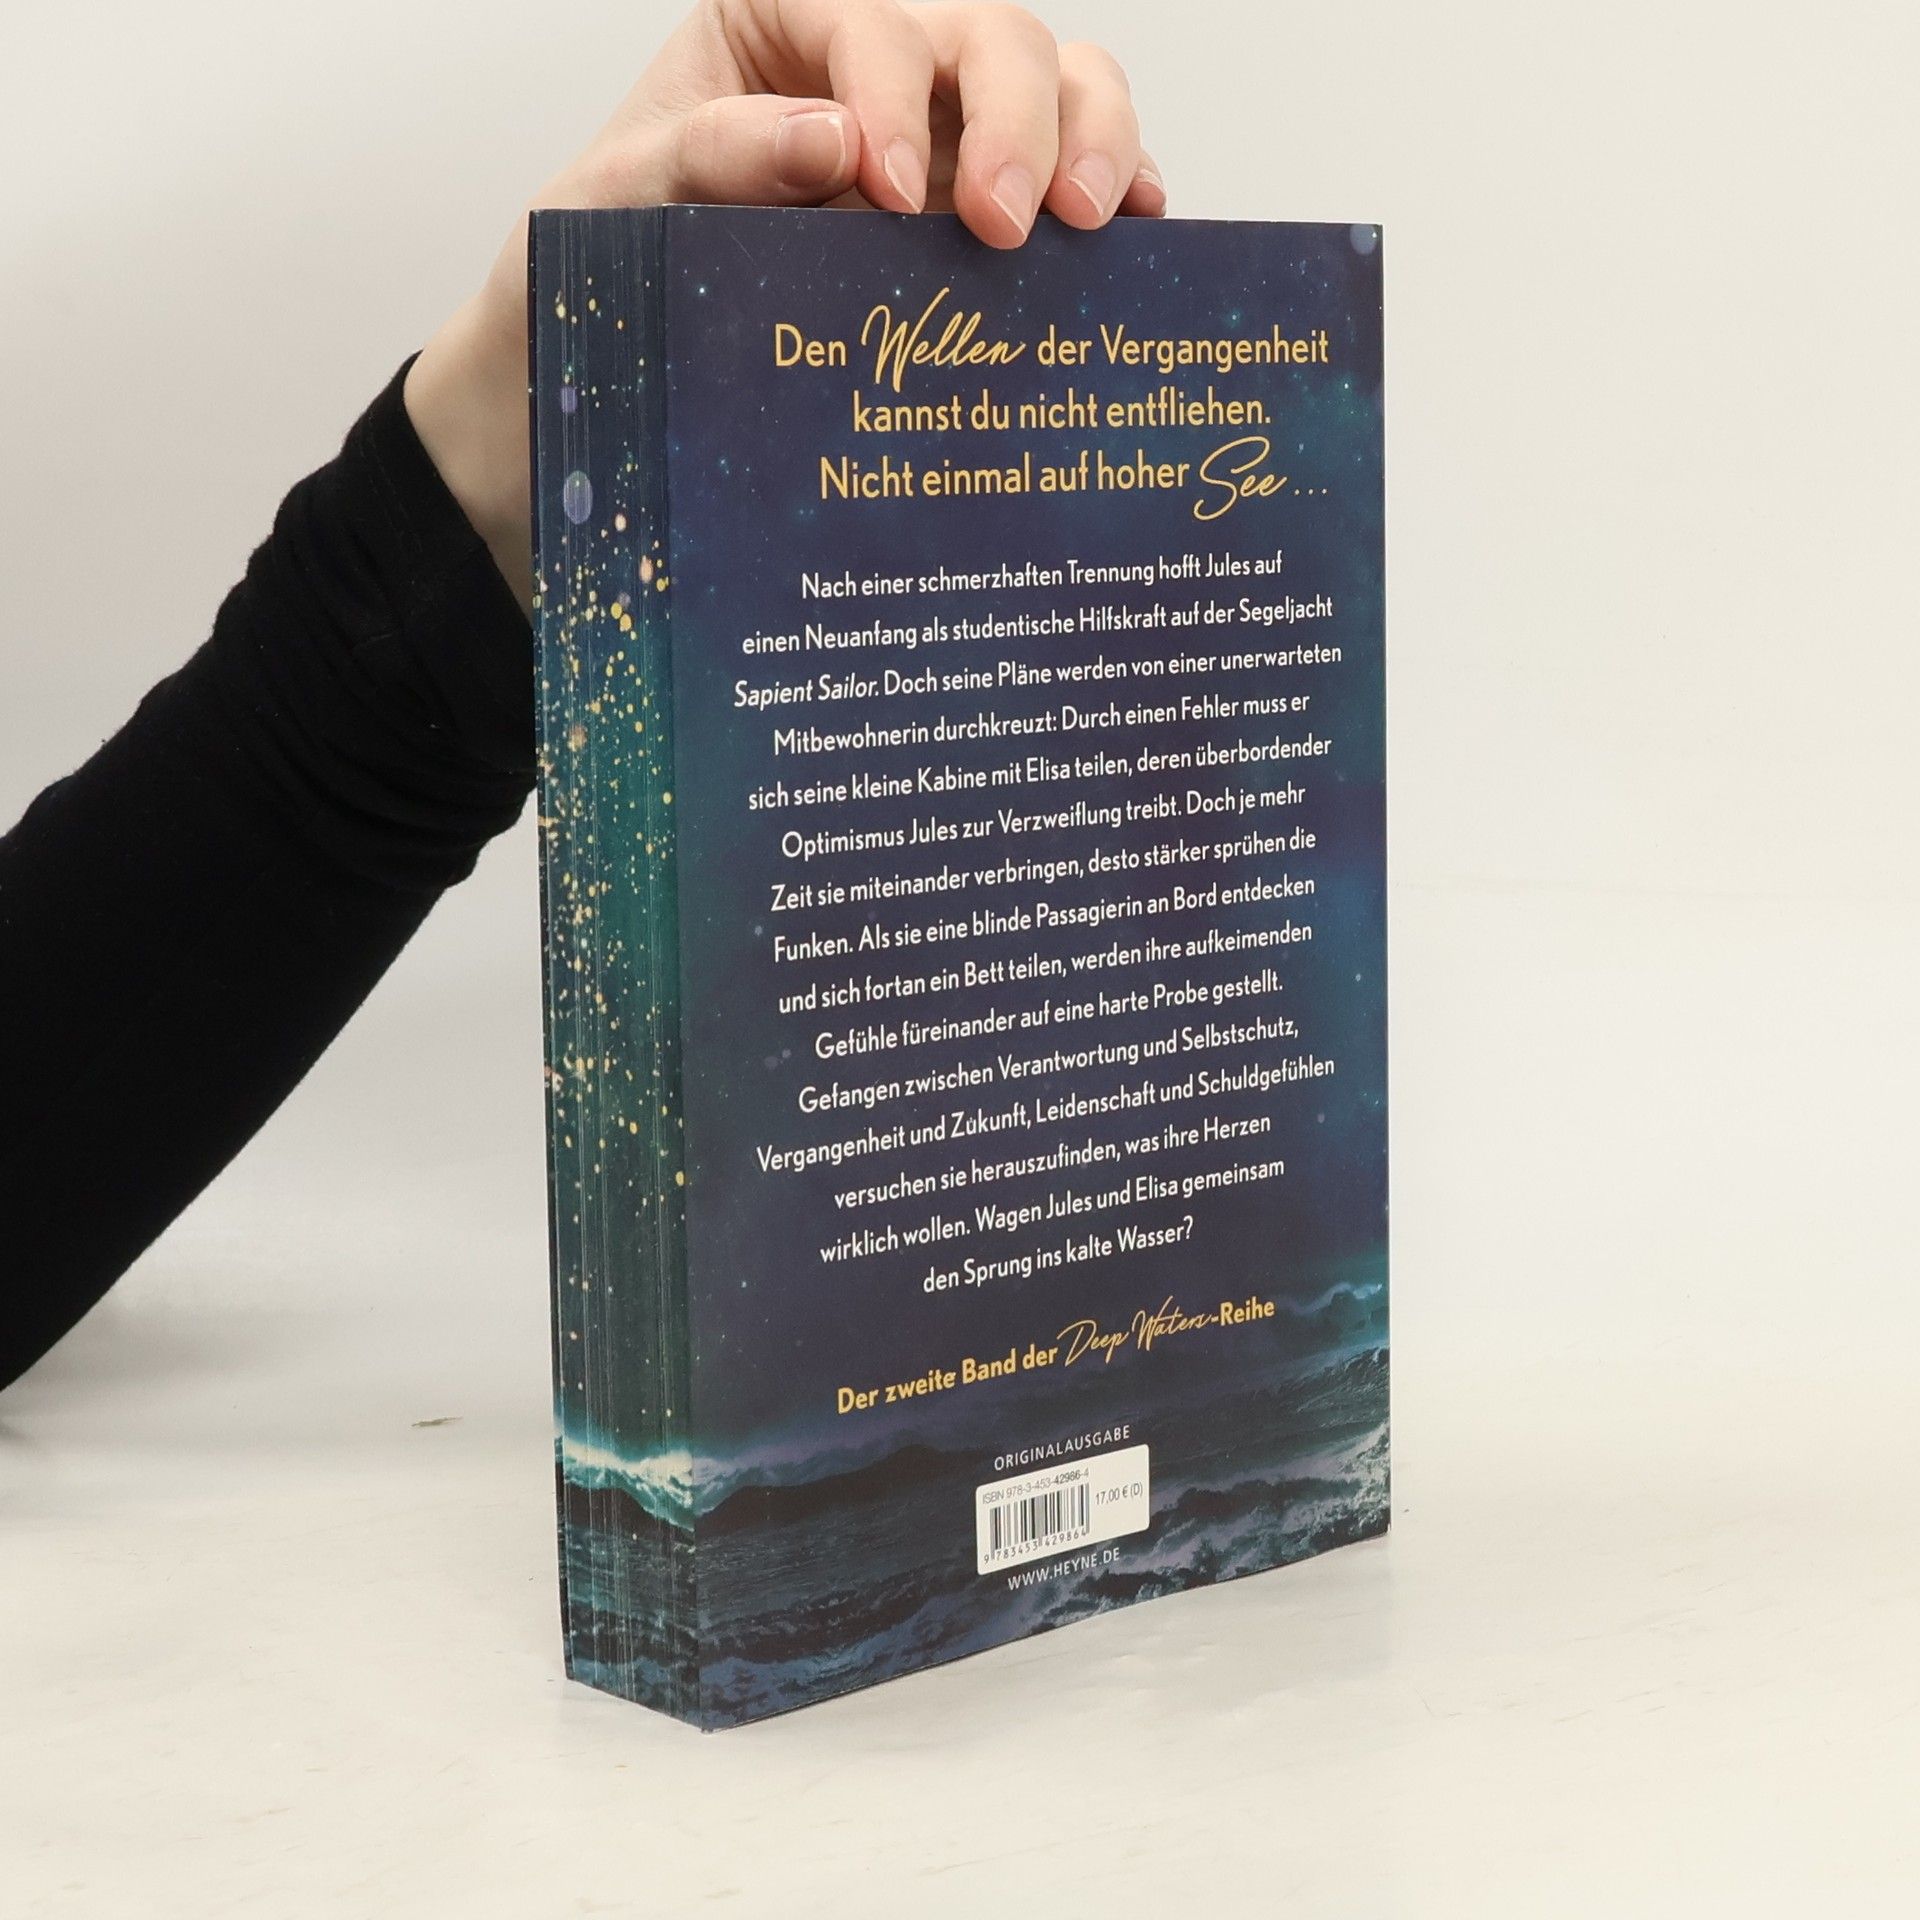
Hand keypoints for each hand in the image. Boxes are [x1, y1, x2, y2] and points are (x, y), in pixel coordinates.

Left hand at [404, 0, 1164, 604]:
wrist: (594, 406)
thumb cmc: (588, 290)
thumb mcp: (608, 208)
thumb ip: (707, 155)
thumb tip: (835, 139)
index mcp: (777, 37)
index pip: (868, 19)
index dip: (892, 92)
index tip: (884, 194)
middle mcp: (874, 79)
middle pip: (987, 38)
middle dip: (1016, 119)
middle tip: (1006, 226)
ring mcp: (940, 153)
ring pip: (1057, 86)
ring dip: (1091, 139)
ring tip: (1092, 226)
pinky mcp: (975, 237)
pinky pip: (1072, 187)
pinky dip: (1119, 194)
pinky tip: (1134, 239)